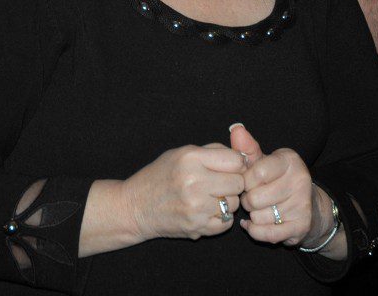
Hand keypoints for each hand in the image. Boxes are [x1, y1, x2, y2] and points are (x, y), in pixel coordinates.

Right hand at [121, 143, 245, 241]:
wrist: (135, 207)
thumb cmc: (159, 176)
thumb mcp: (181, 153)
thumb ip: (212, 151)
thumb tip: (243, 157)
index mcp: (191, 158)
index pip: (236, 160)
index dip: (236, 164)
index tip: (230, 167)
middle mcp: (194, 181)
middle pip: (239, 183)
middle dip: (233, 183)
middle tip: (220, 184)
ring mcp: (196, 207)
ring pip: (234, 204)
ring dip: (226, 201)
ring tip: (209, 198)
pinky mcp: (196, 227)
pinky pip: (226, 223)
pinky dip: (220, 218)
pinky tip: (206, 211)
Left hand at [230, 124, 330, 247]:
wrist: (306, 204)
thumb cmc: (276, 180)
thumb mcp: (263, 162)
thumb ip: (247, 148)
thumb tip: (236, 129)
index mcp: (290, 160)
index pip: (256, 173)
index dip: (244, 181)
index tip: (246, 182)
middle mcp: (300, 180)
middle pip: (255, 198)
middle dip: (247, 200)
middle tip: (252, 197)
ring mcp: (303, 204)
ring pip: (259, 217)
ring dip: (253, 216)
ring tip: (259, 209)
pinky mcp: (302, 226)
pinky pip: (267, 234)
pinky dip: (255, 230)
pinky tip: (253, 224)